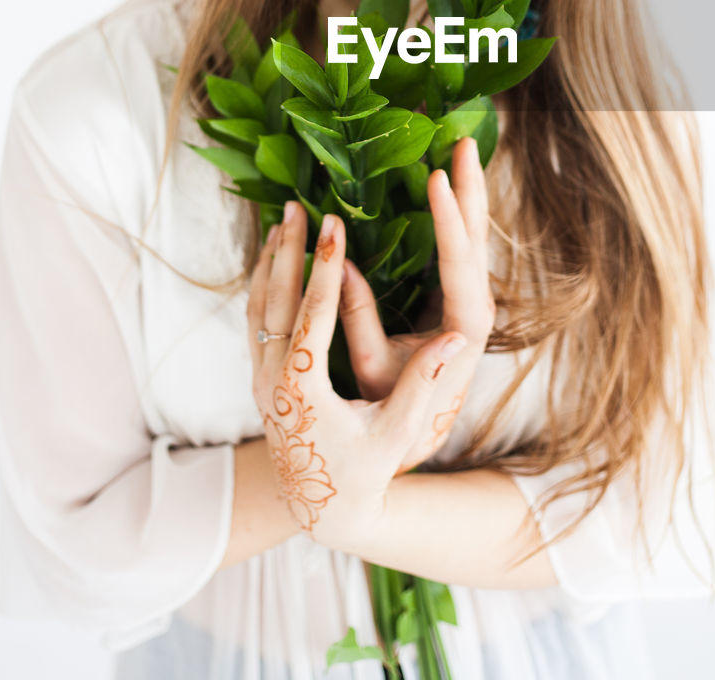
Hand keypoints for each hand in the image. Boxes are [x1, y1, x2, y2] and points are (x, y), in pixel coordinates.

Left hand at [246, 203, 467, 549]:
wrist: (322, 508)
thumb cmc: (367, 474)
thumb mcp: (399, 436)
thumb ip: (425, 386)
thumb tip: (460, 339)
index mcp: (305, 393)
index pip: (311, 319)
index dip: (322, 271)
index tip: (332, 227)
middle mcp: (273, 383)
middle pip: (273, 303)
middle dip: (287, 251)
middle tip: (298, 205)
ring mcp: (260, 381)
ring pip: (257, 308)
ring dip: (270, 260)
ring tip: (283, 217)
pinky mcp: (260, 378)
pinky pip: (254, 319)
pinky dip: (262, 281)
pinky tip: (275, 255)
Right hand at [338, 135, 495, 471]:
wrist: (418, 435)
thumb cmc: (391, 409)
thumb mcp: (370, 369)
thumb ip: (359, 319)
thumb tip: (340, 264)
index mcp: (463, 327)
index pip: (459, 264)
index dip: (449, 220)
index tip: (436, 179)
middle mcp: (476, 308)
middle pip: (478, 238)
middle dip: (470, 187)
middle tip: (464, 140)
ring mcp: (472, 298)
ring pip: (476, 235)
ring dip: (468, 190)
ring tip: (461, 145)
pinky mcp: (460, 294)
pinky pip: (462, 243)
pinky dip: (458, 209)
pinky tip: (448, 181)